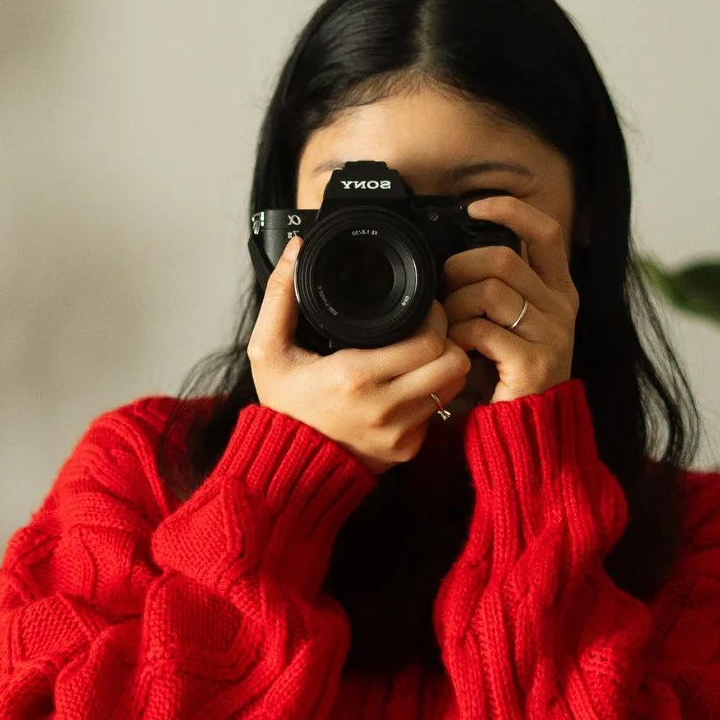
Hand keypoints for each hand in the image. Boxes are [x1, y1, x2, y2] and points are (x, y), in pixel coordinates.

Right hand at [248, 236, 473, 474]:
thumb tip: (297, 250)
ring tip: (423, 354)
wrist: (286, 468)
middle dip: (448, 339)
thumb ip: (280, 296)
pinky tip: (410, 385)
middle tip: (430, 328)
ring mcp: (400, 433)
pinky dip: (431, 395)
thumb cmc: (281, 406)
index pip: (429, 340)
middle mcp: (383, 408)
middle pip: (453, 362)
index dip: (435, 318)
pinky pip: (439, 413)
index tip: (424, 308)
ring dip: (445, 366)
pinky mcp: (407, 450)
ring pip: (453, 387)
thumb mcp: (266, 350)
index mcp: (353, 376)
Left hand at [439, 195, 578, 403]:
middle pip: (502, 259)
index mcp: (558, 292)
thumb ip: (496, 290)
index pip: (546, 232)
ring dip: (455, 306)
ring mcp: (552, 335)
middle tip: (442, 293)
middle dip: (459, 269)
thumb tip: (456, 253)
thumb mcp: (509, 325)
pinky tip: (457, 350)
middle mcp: (562, 309)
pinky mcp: (534, 363)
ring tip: (448, 328)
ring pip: (489, 290)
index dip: (511, 211)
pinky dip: (459, 336)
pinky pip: (482, 330)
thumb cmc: (506, 377)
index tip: (474, 207)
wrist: (527, 433)